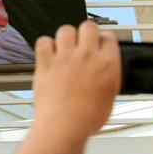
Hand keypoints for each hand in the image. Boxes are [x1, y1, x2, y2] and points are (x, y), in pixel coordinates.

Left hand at [32, 21, 120, 139]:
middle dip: (85, 33)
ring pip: (65, 30)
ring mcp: (66, 58)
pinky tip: (48, 54)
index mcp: (108, 64)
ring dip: (65, 37)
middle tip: (81, 44)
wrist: (64, 127)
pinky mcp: (46, 63)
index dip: (102, 40)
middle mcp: (88, 56)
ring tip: (64, 49)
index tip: (98, 45)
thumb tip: (104, 70)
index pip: (109, 37)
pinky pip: (43, 41)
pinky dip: (45, 46)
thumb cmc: (86, 119)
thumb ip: (107, 76)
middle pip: (88, 26)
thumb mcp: (109, 97)